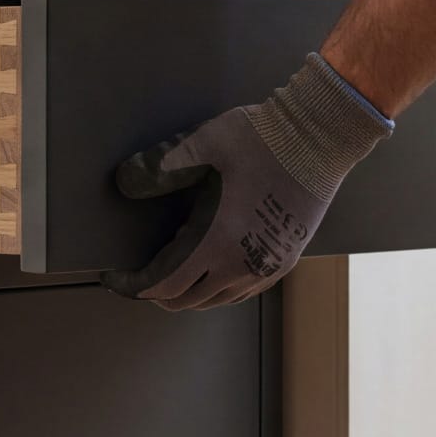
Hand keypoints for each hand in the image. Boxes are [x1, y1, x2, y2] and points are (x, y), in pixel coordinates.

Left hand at [104, 55, 391, 309]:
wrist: (322, 136)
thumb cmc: (262, 139)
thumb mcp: (202, 145)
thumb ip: (158, 168)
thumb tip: (122, 182)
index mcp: (218, 242)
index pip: (164, 284)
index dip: (134, 286)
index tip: (113, 277)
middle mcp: (244, 264)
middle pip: (188, 300)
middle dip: (156, 294)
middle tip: (136, 277)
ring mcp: (269, 266)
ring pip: (218, 299)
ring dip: (188, 293)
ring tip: (167, 273)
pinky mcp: (288, 259)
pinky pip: (244, 290)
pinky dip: (217, 289)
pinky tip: (208, 269)